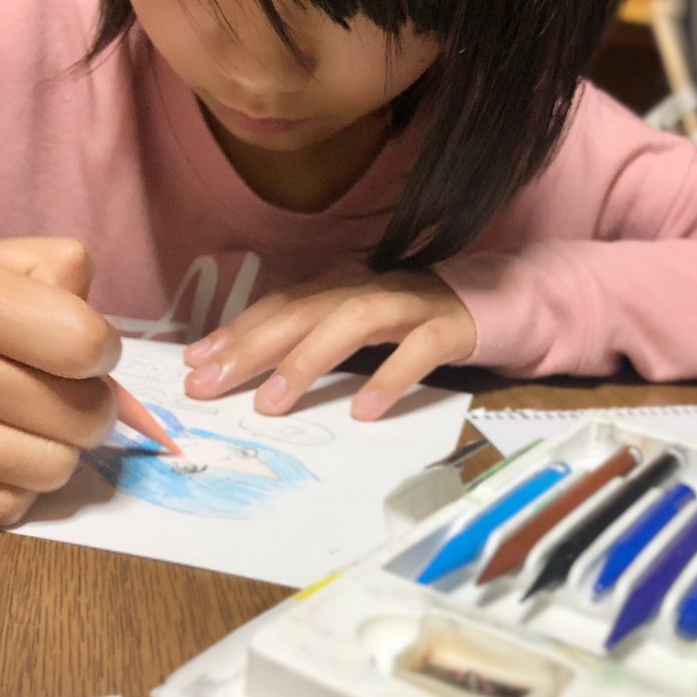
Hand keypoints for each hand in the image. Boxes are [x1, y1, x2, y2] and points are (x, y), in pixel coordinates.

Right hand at [0, 238, 120, 527]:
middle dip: (88, 405)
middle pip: (82, 417)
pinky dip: (9, 484)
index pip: (81, 345)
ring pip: (52, 468)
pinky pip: (5, 505)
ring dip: (52, 448)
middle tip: (60, 391)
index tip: (83, 349)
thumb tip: (101, 350)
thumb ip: (53, 274)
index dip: (100, 349)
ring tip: (21, 421)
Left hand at [183, 269, 476, 418]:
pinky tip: (364, 410)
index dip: (236, 332)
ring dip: (308, 361)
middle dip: (251, 347)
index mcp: (344, 285)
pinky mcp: (452, 326)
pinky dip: (390, 376)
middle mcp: (371, 285)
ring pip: (353, 321)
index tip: (194, 365)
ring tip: (272, 404)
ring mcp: (413, 302)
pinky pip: (419, 349)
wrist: (503, 300)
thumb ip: (318, 338)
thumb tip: (251, 369)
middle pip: (303, 310)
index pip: (281, 304)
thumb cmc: (421, 321)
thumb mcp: (363, 325)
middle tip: (208, 385)